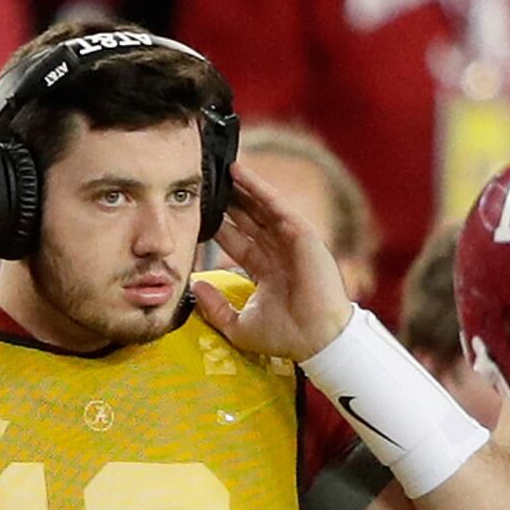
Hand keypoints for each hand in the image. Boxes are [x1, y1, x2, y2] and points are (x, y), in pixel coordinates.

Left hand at [191, 167, 354, 361]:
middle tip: (205, 184)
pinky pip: (275, 205)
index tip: (198, 213)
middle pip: (247, 219)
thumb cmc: (284, 336)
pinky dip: (258, 187)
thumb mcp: (238, 325)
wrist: (315, 339)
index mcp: (266, 271)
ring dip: (240, 188)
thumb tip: (194, 286)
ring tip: (219, 170)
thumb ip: (215, 307)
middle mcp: (277, 252)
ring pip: (260, 207)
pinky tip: (239, 173)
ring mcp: (290, 241)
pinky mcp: (301, 233)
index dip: (219, 226)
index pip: (237, 241)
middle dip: (228, 202)